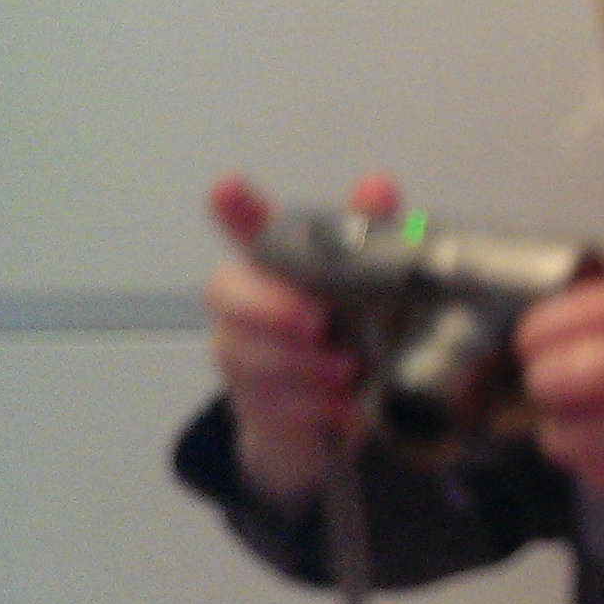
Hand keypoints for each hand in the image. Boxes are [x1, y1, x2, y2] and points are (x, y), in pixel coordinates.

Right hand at [204, 172, 397, 500]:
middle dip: (270, 309)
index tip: (228, 185)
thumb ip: (370, 238)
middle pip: (226, 293)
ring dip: (300, 364)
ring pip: (245, 354)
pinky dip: (311, 406)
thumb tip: (378, 184)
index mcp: (276, 268)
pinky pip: (269, 404)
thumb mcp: (370, 292)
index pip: (246, 229)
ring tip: (348, 369)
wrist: (335, 418)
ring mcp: (241, 357)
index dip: (237, 210)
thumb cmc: (347, 337)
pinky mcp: (254, 406)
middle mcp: (245, 307)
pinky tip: (341, 405)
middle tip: (318, 323)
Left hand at [516, 251, 603, 503]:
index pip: (583, 312)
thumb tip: (584, 259)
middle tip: (544, 388)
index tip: (526, 344)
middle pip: (574, 372)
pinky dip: (589, 467)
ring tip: (563, 429)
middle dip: (541, 383)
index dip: (538, 329)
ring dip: (557, 434)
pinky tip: (602, 454)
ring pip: (579, 435)